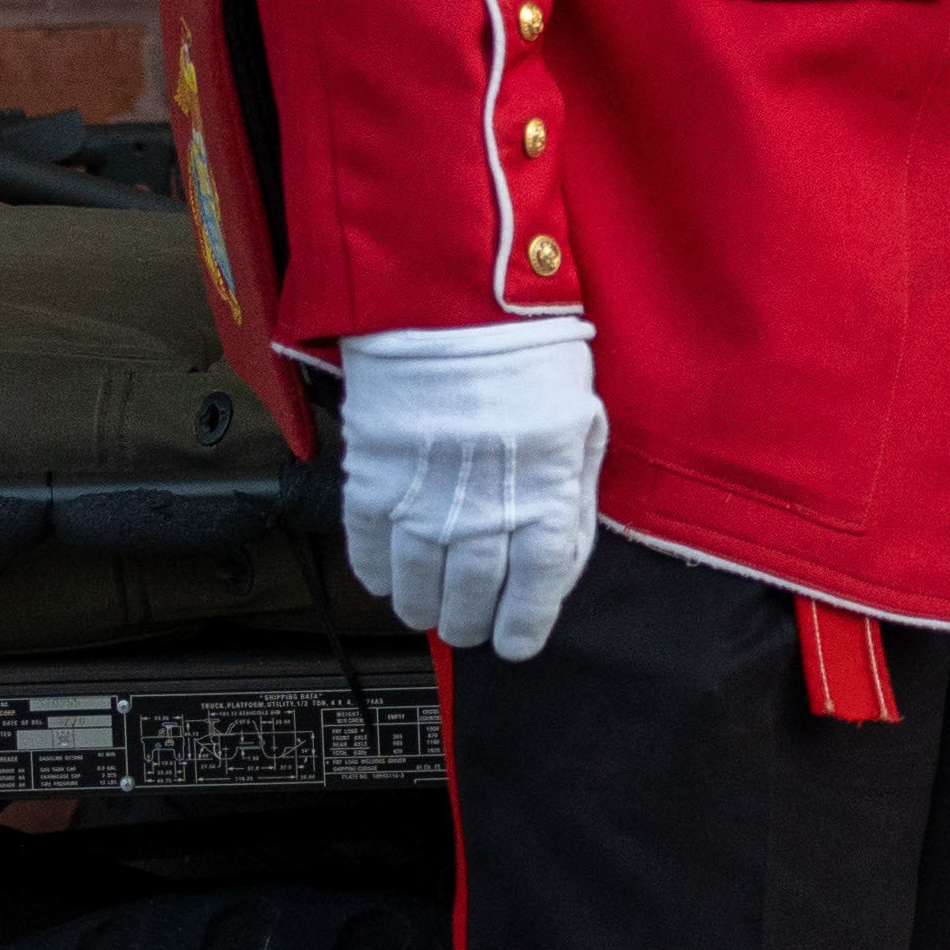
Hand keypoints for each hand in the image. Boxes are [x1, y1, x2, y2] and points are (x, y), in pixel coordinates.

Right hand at [332, 316, 605, 660]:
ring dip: (423, 607)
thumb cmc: (529, 357)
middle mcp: (483, 509)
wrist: (454, 308)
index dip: (524, 624)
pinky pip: (368, 547)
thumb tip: (563, 552)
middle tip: (469, 627)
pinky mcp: (374, 480)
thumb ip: (573, 493)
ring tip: (429, 612)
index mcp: (544, 494)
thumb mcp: (581, 423)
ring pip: (417, 583)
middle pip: (473, 595)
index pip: (536, 587)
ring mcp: (423, 499)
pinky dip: (376, 574)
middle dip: (471, 622)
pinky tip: (387, 581)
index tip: (516, 642)